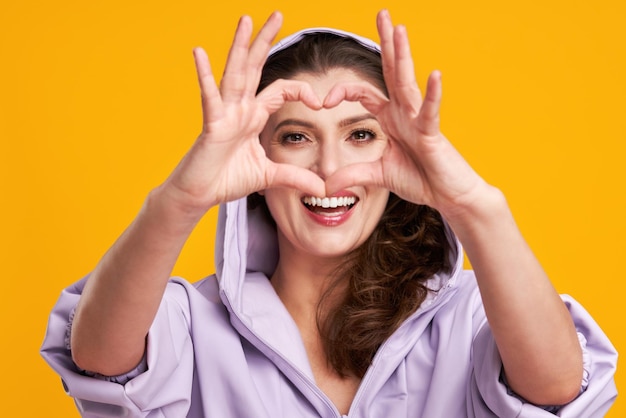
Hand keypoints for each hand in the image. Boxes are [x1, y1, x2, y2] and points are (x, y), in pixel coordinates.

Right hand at [162, 12, 325, 216]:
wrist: (200, 194)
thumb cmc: (227, 180)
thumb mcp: (270, 177)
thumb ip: (296, 178)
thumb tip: (323, 190)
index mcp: (253, 116)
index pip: (280, 90)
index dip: (301, 91)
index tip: (320, 102)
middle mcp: (239, 109)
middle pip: (255, 67)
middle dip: (265, 41)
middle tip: (278, 14)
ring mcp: (224, 113)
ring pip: (235, 73)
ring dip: (240, 45)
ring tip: (246, 19)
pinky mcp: (211, 125)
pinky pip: (209, 97)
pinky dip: (204, 76)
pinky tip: (199, 52)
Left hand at [323, 10, 488, 218]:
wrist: (447, 194)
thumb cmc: (419, 179)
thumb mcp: (376, 176)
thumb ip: (351, 175)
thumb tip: (326, 186)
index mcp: (391, 117)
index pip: (364, 93)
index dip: (343, 91)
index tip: (324, 101)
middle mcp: (404, 111)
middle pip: (391, 71)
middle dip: (386, 43)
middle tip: (382, 14)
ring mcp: (419, 119)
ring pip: (408, 82)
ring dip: (403, 55)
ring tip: (400, 29)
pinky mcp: (432, 133)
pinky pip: (431, 111)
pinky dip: (433, 94)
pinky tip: (434, 74)